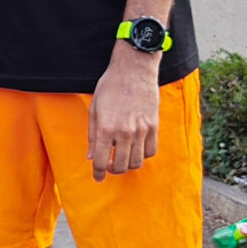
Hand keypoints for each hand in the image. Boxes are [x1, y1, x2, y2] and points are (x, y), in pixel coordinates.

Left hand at [88, 50, 161, 180]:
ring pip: (137, 162)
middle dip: (113, 170)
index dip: (98, 173)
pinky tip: (136, 149)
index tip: (97, 177)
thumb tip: (91, 156)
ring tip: (123, 158)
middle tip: (109, 166)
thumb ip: (93, 135)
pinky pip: (151, 151)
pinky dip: (143, 155)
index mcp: (106, 129)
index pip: (102, 162)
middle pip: (121, 166)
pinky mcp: (154, 126)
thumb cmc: (110, 86)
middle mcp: (125, 133)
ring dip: (128, 165)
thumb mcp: (94, 109)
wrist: (134, 69)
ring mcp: (142, 130)